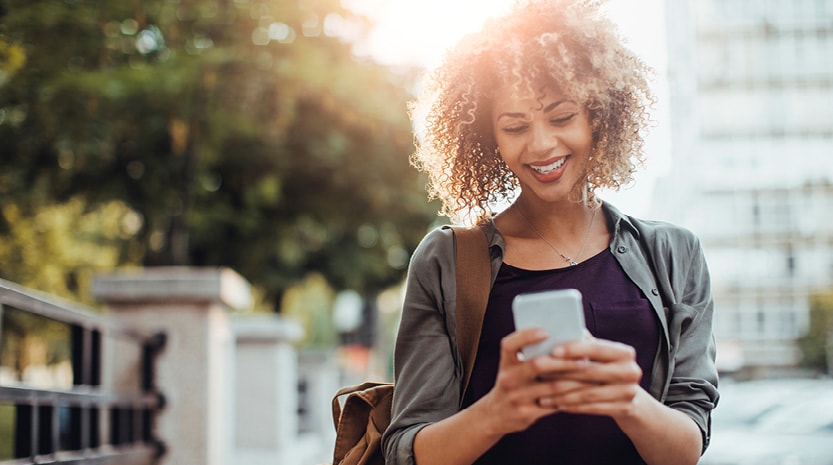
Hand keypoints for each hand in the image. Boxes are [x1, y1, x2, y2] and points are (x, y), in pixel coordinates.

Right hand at [475, 328, 590, 433]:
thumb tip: (565, 339)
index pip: (511, 344)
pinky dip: (571, 397)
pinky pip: (554, 404)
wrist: (496, 414)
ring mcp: (516, 397)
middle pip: (537, 365)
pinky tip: (583, 392)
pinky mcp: (526, 413)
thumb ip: (531, 354)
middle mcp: (508, 378)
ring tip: (590, 375)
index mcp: (506, 362)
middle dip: (564, 361)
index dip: (527, 336)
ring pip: (551, 387)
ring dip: (574, 380)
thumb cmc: (514, 383)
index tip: (546, 331)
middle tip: (584, 358)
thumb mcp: (514, 367)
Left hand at [534, 337, 643, 418]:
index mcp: (625, 353)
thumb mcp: (599, 355)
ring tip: (542, 394)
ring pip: (588, 393)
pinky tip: (555, 404)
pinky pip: (591, 408)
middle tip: (539, 373)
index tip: (553, 351)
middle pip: (590, 372)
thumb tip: (556, 329)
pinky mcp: (623, 409)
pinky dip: (571, 406)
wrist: (630, 396)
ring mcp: (629, 392)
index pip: (596, 348)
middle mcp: (631, 371)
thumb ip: (583, 343)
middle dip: (562, 373)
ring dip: (562, 394)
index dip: (574, 349)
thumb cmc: (605, 368)